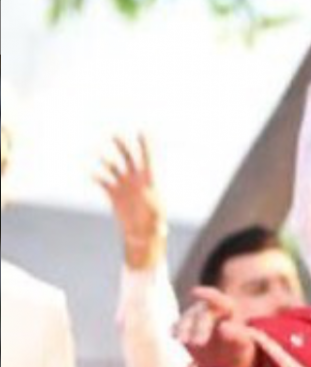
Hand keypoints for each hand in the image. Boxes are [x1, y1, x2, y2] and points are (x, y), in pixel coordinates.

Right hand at [95, 135, 166, 269]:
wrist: (140, 235)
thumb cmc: (153, 228)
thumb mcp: (158, 224)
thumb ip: (159, 224)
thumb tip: (161, 230)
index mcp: (149, 181)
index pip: (148, 159)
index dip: (145, 145)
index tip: (142, 131)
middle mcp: (135, 179)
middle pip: (128, 157)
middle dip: (122, 145)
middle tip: (115, 135)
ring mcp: (123, 184)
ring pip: (113, 165)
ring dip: (106, 159)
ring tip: (100, 155)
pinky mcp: (112, 193)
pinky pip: (102, 180)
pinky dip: (96, 176)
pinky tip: (91, 175)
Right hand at [174, 287, 258, 366]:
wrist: (225, 358)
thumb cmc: (237, 347)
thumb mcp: (243, 343)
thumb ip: (237, 335)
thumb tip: (223, 327)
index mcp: (227, 309)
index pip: (218, 299)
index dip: (207, 295)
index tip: (194, 292)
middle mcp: (209, 309)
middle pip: (202, 314)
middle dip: (200, 327)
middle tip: (199, 343)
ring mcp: (195, 317)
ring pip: (187, 318)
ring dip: (183, 328)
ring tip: (182, 341)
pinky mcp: (184, 328)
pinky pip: (177, 326)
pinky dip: (175, 330)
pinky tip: (173, 335)